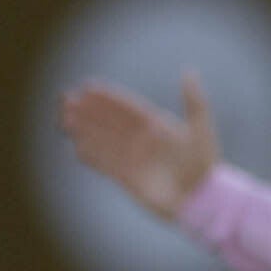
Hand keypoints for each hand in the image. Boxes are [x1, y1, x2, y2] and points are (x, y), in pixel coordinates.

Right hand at [57, 71, 222, 223]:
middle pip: (110, 122)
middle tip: (68, 99)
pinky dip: (90, 155)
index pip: (126, 108)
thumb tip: (188, 71)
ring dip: (84, 130)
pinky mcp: (127, 179)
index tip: (89, 87)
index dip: (108, 98)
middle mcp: (142, 140)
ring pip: (103, 141)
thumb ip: (193, 100)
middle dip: (89, 112)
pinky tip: (76, 146)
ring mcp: (133, 159)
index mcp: (157, 126)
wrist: (202, 200)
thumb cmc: (205, 163)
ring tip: (65, 118)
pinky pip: (104, 164)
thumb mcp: (201, 127)